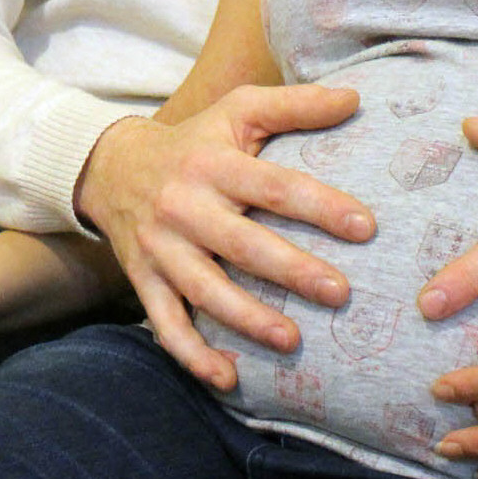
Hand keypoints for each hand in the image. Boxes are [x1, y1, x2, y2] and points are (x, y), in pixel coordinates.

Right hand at [75, 84, 374, 389]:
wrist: (112, 167)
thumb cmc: (195, 142)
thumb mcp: (238, 109)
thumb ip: (295, 105)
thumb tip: (356, 99)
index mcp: (213, 165)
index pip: (274, 187)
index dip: (320, 206)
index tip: (366, 227)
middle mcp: (184, 208)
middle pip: (243, 244)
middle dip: (292, 271)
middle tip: (341, 293)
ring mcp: (161, 249)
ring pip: (205, 290)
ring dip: (248, 319)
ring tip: (292, 341)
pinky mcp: (144, 282)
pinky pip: (166, 325)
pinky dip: (193, 356)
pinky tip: (228, 379)